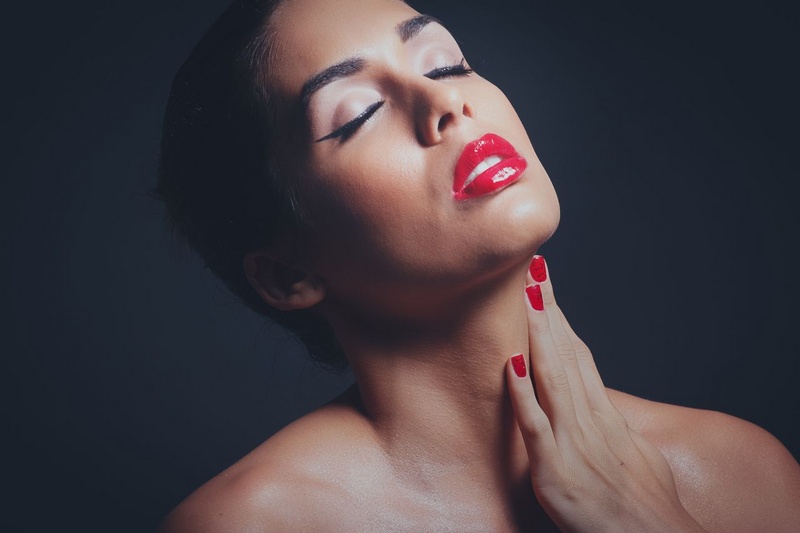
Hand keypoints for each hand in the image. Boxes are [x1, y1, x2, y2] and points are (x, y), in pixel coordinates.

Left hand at [506, 256, 705, 532]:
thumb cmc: (648, 508)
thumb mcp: (635, 456)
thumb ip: (614, 427)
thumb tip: (604, 407)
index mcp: (605, 415)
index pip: (580, 355)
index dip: (561, 319)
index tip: (546, 287)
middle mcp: (590, 421)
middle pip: (567, 354)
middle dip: (549, 310)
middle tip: (533, 269)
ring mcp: (574, 443)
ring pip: (554, 377)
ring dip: (539, 334)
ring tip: (527, 296)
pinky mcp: (556, 471)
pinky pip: (535, 426)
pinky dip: (523, 393)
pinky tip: (511, 362)